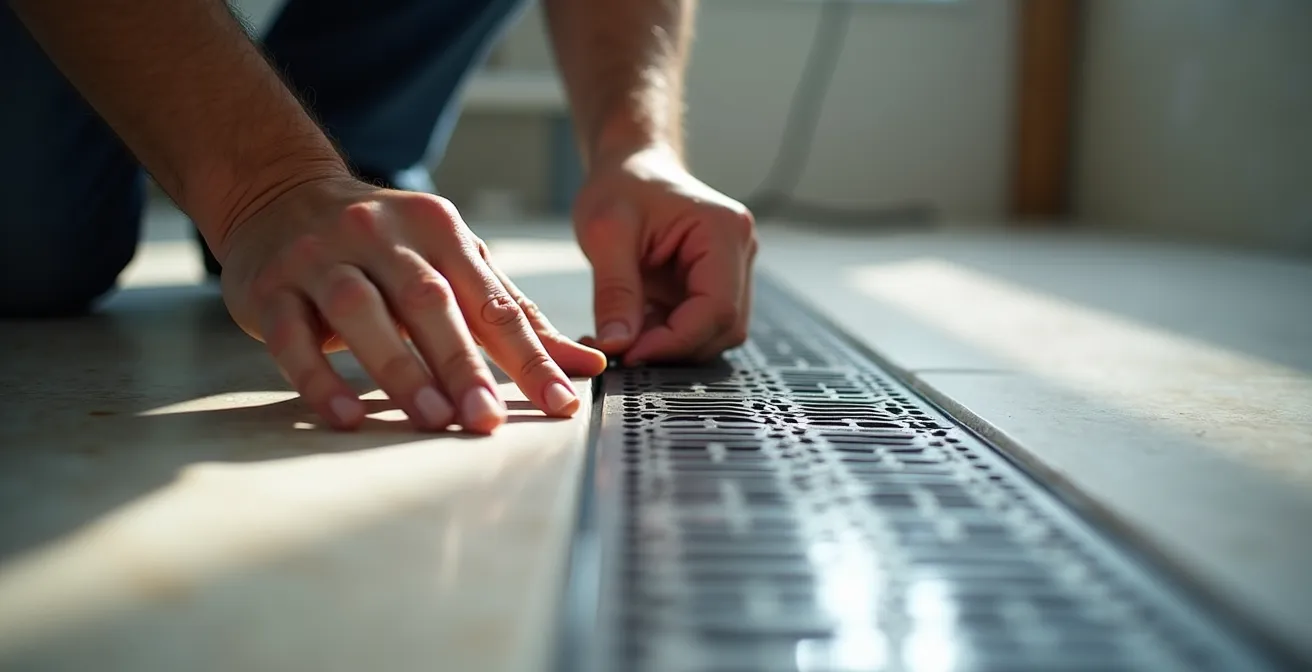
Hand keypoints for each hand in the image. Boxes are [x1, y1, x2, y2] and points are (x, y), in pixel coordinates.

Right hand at [215, 176, 606, 431]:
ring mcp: (321, 256)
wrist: (278, 195)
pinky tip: (348, 416)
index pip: (492, 299)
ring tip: (430, 418)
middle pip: (429, 301)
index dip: (530, 353)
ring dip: (398, 367)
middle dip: (463, 363)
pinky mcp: (270, 287)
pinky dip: (320, 377)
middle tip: (487, 419)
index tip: (560, 401)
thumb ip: (514, 311)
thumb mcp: (452, 261)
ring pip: (362, 311)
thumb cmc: (386, 244)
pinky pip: (291, 335)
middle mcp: (380, 233)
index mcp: (438, 228)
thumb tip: (586, 362)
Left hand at [573, 145, 756, 364]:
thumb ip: (614, 291)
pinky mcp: (711, 285)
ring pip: (712, 334)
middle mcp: (738, 253)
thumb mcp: (605, 232)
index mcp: (723, 232)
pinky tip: (631, 327)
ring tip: (622, 334)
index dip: (676, 341)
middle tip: (621, 350)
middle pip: (723, 327)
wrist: (630, 166)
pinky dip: (664, 336)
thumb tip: (617, 345)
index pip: (717, 308)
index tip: (631, 354)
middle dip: (673, 346)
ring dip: (669, 344)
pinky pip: (696, 326)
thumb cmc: (622, 184)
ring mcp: (729, 271)